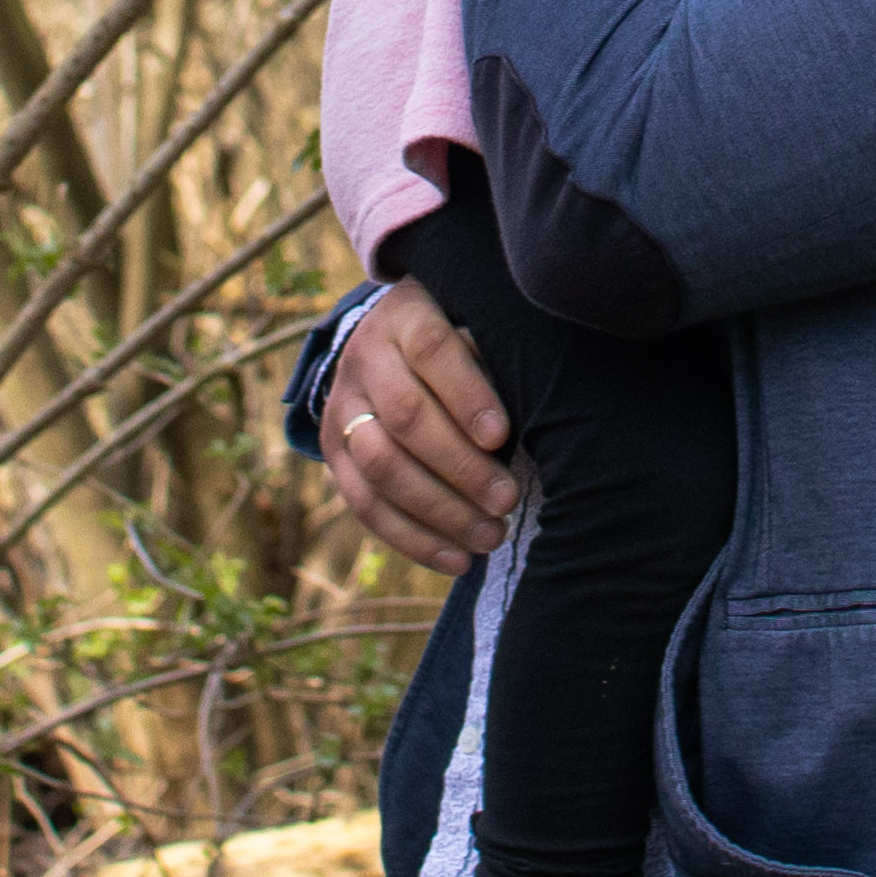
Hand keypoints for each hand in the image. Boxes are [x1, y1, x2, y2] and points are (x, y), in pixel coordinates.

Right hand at [322, 278, 521, 574]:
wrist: (390, 341)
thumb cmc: (463, 337)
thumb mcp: (480, 325)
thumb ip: (499, 359)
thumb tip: (542, 411)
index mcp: (406, 315)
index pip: (432, 350)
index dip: (467, 394)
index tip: (502, 435)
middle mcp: (365, 358)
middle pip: (406, 417)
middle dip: (461, 466)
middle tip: (508, 500)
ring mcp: (342, 407)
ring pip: (381, 467)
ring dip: (440, 511)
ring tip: (491, 536)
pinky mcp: (333, 453)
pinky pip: (366, 506)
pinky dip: (414, 539)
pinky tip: (459, 561)